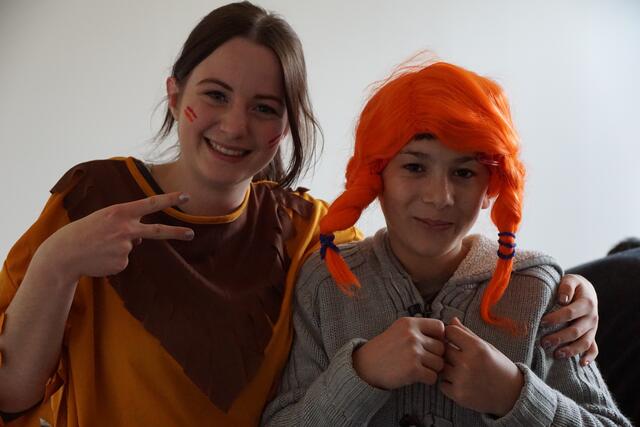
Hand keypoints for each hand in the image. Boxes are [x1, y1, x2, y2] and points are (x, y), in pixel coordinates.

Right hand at [37, 192, 194, 284]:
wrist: (64, 253)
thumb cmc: (84, 232)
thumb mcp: (104, 219)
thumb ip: (125, 224)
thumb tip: (141, 241)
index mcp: (120, 212)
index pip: (150, 203)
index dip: (169, 199)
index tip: (185, 196)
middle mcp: (126, 229)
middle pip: (157, 231)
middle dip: (176, 233)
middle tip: (192, 234)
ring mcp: (125, 247)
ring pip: (131, 247)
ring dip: (118, 248)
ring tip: (100, 248)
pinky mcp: (122, 263)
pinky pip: (124, 260)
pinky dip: (113, 260)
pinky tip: (100, 257)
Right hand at [352, 317, 444, 389]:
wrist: (366, 366)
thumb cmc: (386, 349)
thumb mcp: (399, 330)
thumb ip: (420, 330)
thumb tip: (448, 335)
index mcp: (410, 323)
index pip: (440, 327)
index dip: (440, 338)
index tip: (430, 345)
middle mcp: (412, 335)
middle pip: (442, 347)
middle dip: (436, 356)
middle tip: (423, 360)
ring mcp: (412, 352)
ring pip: (440, 363)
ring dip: (432, 369)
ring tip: (419, 368)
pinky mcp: (412, 369)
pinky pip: (433, 377)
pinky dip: (427, 379)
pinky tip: (416, 376)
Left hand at [440, 317, 522, 416]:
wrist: (512, 395)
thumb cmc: (499, 367)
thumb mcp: (486, 346)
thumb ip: (467, 333)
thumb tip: (452, 320)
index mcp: (477, 348)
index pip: (449, 331)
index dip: (451, 334)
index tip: (456, 339)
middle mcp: (468, 363)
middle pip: (443, 349)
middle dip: (449, 350)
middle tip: (458, 355)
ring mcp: (462, 380)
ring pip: (441, 366)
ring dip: (447, 366)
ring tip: (460, 369)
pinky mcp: (458, 395)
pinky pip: (442, 384)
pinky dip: (448, 383)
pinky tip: (460, 381)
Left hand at [540, 274, 597, 365]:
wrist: (586, 290)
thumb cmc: (573, 285)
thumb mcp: (570, 280)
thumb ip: (566, 287)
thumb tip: (563, 299)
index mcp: (587, 303)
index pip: (570, 313)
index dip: (556, 318)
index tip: (542, 322)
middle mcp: (592, 318)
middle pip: (576, 331)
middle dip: (559, 338)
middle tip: (543, 342)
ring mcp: (593, 328)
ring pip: (584, 343)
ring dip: (571, 350)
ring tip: (555, 355)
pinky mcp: (592, 335)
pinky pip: (594, 349)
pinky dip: (589, 357)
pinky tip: (581, 364)